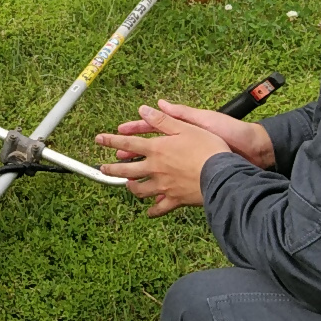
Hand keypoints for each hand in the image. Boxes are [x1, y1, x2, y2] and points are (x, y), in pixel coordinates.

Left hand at [96, 100, 273, 215]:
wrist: (221, 175)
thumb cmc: (206, 149)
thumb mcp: (185, 127)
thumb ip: (162, 120)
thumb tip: (143, 110)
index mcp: (156, 149)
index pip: (127, 143)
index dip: (110, 140)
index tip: (98, 139)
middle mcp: (154, 168)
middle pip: (126, 169)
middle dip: (111, 168)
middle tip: (102, 168)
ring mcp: (162, 186)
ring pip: (139, 190)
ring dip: (130, 187)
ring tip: (126, 185)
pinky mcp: (174, 200)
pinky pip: (159, 208)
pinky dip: (152, 210)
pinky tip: (149, 211)